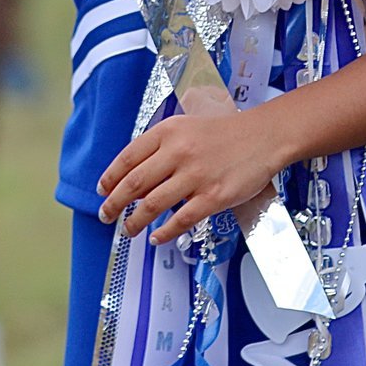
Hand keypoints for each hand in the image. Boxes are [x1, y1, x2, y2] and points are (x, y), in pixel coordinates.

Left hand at [97, 109, 278, 244]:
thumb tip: (137, 178)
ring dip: (135, 221)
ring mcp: (196, 176)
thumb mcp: (188, 127)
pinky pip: (181, 220)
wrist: (263, 136)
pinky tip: (157, 238)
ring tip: (128, 230)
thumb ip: (162, 147)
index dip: (110, 177)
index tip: (102, 190)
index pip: (128, 157)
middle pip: (135, 183)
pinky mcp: (213, 196)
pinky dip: (164, 232)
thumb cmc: (225, 132)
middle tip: (105, 214)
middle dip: (114, 203)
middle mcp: (178, 152)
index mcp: (169, 131)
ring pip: (153, 205)